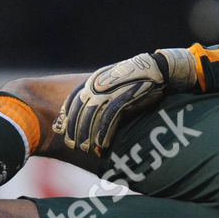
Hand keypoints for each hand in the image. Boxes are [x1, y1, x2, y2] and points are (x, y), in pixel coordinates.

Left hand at [54, 52, 168, 154]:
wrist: (156, 68)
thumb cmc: (134, 78)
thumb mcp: (112, 82)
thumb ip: (99, 94)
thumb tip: (88, 111)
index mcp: (92, 80)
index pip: (72, 101)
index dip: (66, 118)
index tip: (63, 131)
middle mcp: (97, 85)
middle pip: (79, 111)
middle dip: (74, 130)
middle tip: (73, 145)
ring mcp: (110, 91)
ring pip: (91, 116)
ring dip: (86, 134)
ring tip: (85, 149)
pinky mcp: (123, 97)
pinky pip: (109, 118)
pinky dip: (103, 132)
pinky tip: (101, 144)